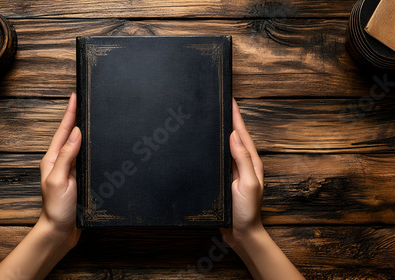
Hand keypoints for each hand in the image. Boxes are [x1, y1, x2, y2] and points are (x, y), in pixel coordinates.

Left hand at [38, 92, 80, 247]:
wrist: (60, 231)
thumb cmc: (56, 209)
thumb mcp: (59, 180)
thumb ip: (66, 156)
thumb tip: (76, 133)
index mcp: (53, 159)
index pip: (63, 131)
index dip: (70, 113)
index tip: (75, 96)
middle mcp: (61, 162)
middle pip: (70, 134)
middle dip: (76, 116)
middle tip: (83, 101)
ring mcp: (69, 170)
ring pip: (78, 145)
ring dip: (84, 130)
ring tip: (90, 116)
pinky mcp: (78, 179)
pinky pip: (84, 157)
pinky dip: (90, 147)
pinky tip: (95, 145)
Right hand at [220, 98, 264, 245]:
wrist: (241, 233)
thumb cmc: (247, 211)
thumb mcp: (247, 184)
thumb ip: (242, 160)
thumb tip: (235, 136)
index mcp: (251, 162)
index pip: (242, 133)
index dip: (236, 116)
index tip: (230, 100)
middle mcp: (242, 164)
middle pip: (235, 136)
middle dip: (228, 118)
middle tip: (219, 102)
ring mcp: (233, 171)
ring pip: (225, 146)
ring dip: (220, 131)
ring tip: (212, 117)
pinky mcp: (224, 179)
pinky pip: (218, 158)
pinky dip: (213, 147)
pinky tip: (206, 144)